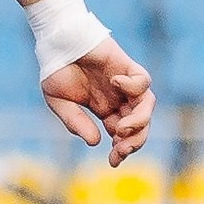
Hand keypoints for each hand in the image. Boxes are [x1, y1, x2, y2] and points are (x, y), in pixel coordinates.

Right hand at [43, 39, 153, 166]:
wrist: (56, 42)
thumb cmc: (56, 70)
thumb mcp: (59, 103)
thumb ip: (75, 122)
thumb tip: (95, 142)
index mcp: (105, 110)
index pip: (121, 135)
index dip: (121, 150)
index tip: (113, 161)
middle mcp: (119, 99)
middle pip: (140, 125)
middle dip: (134, 141)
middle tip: (120, 149)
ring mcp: (126, 83)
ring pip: (147, 105)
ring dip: (139, 121)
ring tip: (121, 128)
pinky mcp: (128, 66)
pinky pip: (143, 81)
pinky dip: (134, 86)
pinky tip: (114, 83)